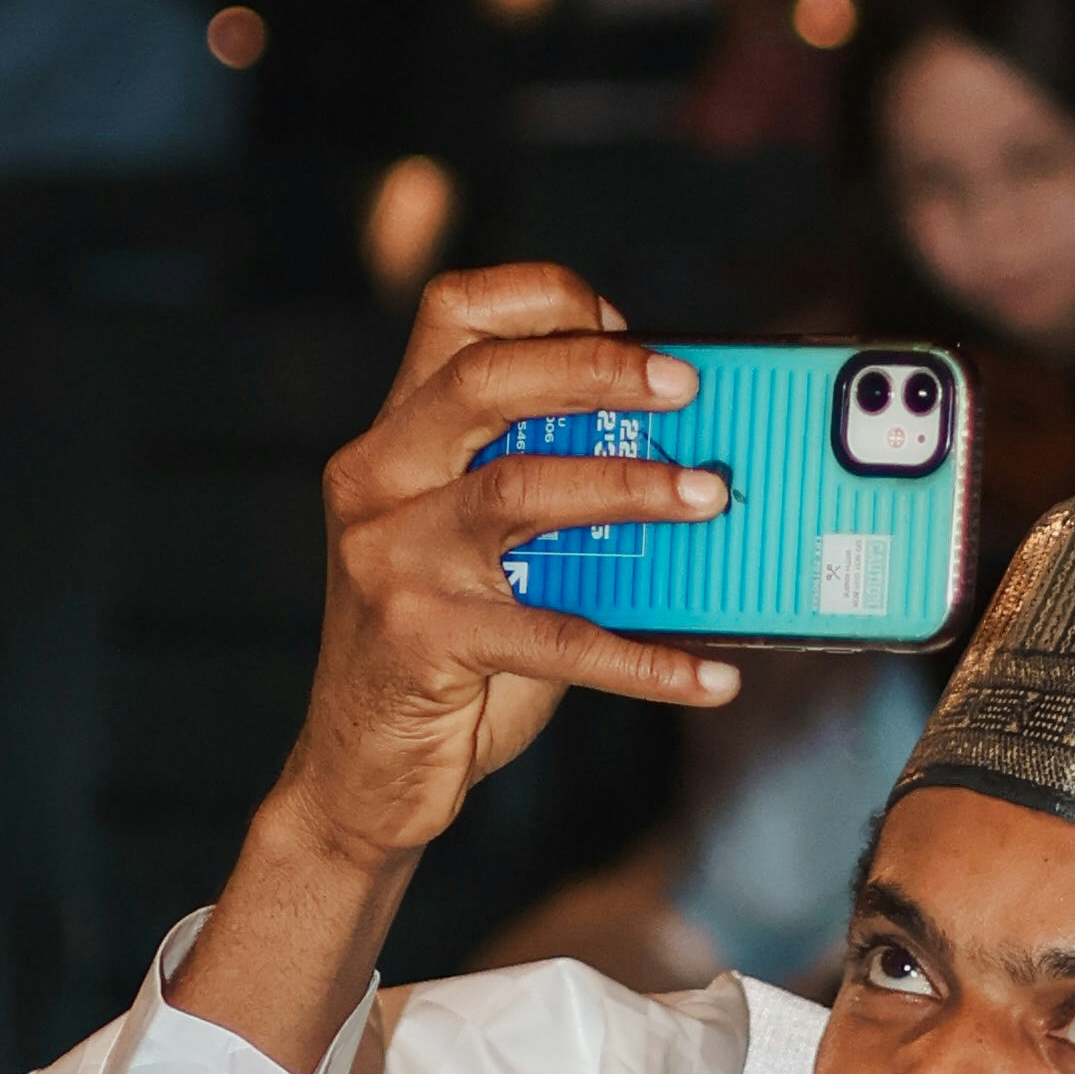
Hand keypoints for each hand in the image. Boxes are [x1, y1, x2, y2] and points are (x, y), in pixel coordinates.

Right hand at [174, 264, 737, 1064]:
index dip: (543, 298)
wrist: (361, 775)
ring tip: (712, 496)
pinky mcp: (419, 640)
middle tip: (687, 385)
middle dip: (596, 369)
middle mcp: (378, 482)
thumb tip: (695, 458)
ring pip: (518, 490)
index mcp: (395, 439)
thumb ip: (554, 491)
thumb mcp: (483, 548)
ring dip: (630, 487)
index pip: (452, 315)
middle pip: (482, 381)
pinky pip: (554, 637)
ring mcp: (390, 559)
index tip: (627, 320)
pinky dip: (644, 658)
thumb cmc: (445, 649)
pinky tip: (708, 674)